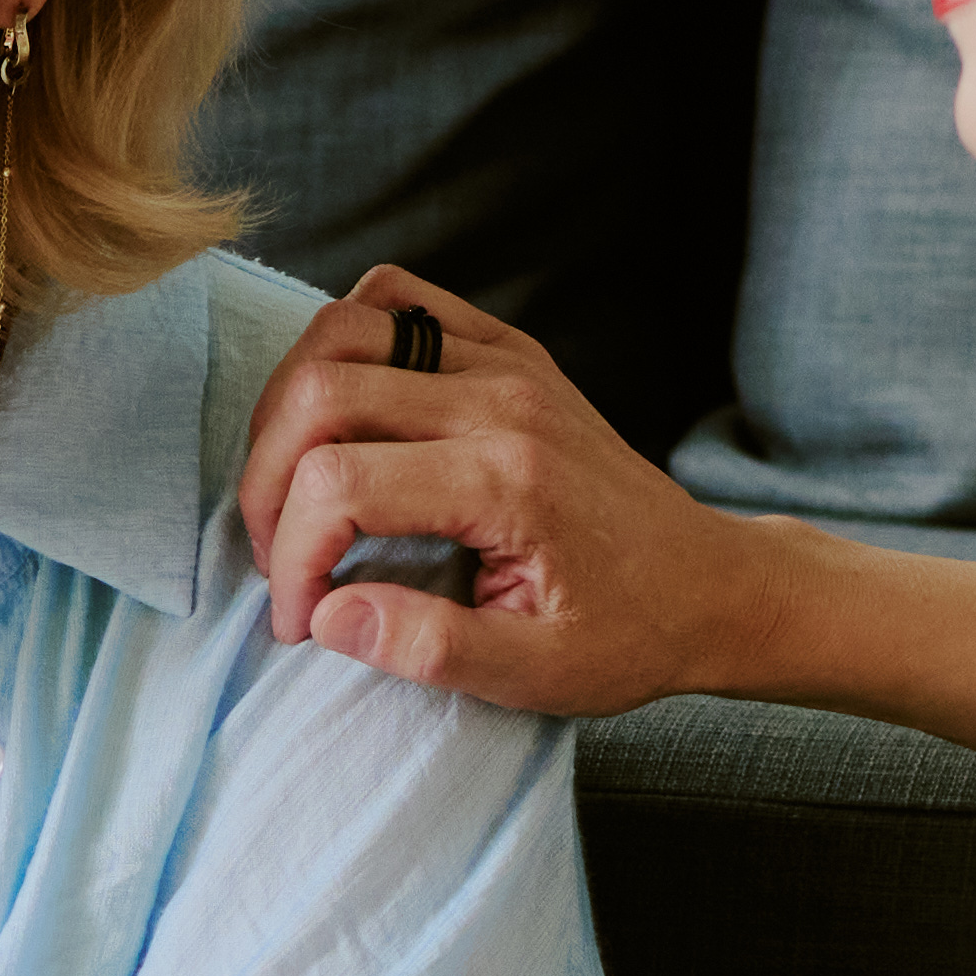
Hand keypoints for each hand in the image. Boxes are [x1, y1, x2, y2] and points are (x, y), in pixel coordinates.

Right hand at [234, 267, 757, 719]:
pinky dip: (346, 341)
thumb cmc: (628, 635)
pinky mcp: (511, 350)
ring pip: (343, 327)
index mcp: (505, 481)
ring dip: (288, 405)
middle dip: (265, 480)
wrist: (710, 586)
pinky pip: (397, 299)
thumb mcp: (536, 676)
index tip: (301, 618)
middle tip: (278, 554)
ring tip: (292, 484)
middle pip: (320, 390)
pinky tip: (343, 414)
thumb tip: (329, 618)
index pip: (336, 484)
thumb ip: (428, 650)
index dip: (289, 558)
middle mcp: (502, 400)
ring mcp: (507, 362)